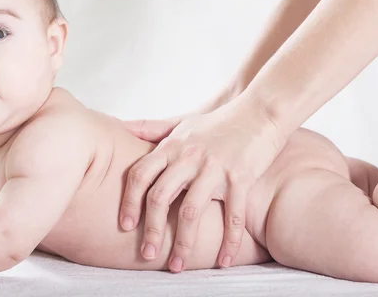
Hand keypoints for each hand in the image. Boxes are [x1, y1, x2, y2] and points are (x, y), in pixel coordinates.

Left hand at [120, 93, 285, 271]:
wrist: (259, 112)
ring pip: (191, 211)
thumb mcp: (180, 123)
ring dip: (183, 243)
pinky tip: (223, 260)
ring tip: (176, 265)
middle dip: (151, 230)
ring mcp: (215, 167)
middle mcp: (189, 157)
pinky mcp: (241, 177)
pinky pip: (232, 215)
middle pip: (160, 197)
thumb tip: (118, 127)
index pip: (140, 175)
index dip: (129, 202)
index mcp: (171, 146)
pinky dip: (229, 241)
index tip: (125, 226)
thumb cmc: (216, 122)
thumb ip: (149, 128)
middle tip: (146, 254)